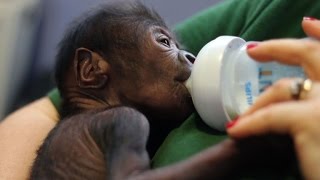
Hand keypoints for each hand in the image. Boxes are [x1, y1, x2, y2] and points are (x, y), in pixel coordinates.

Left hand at [226, 17, 319, 178]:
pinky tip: (235, 130)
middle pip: (311, 55)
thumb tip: (293, 105)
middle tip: (254, 49)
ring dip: (258, 105)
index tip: (308, 23)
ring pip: (282, 90)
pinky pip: (269, 117)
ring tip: (241, 120)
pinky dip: (249, 124)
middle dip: (279, 48)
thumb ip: (313, 109)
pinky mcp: (310, 120)